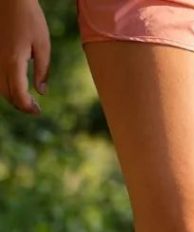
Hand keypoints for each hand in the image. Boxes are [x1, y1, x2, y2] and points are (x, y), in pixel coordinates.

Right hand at [0, 0, 49, 114]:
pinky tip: (15, 84)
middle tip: (34, 109)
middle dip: (20, 104)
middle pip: (6, 92)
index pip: (18, 93)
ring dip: (11, 96)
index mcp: (13, 61)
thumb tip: (42, 92)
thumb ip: (43, 71)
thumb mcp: (43, 45)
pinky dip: (3, 84)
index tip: (38, 111)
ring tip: (26, 99)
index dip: (27, 106)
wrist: (9, 0)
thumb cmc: (30, 19)